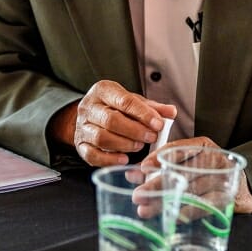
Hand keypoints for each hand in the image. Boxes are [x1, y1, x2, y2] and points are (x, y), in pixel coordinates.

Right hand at [50, 80, 176, 166]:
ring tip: (139, 146)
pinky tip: (124, 159)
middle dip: (134, 131)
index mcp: (103, 90)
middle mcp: (89, 107)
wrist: (90, 115)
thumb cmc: (114, 107)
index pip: (124, 101)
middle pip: (110, 120)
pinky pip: (92, 155)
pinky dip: (109, 159)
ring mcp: (82, 127)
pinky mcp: (80, 145)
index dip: (143, 114)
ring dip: (124, 144)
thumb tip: (171, 112)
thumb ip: (152, 107)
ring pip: (101, 138)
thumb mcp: (133, 101)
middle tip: (151, 137)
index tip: (158, 124)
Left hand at [143, 137, 251, 214]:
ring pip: (190, 191)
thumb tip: (131, 175)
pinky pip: (205, 206)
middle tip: (137, 195)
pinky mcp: (229, 198)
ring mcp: (224, 178)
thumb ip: (164, 167)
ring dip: (166, 202)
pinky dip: (187, 213)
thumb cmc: (209, 173)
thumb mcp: (191, 163)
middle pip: (181, 172)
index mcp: (203, 145)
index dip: (158, 158)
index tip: (142, 168)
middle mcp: (215, 158)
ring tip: (145, 210)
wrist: (246, 187)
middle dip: (156, 184)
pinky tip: (171, 218)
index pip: (177, 148)